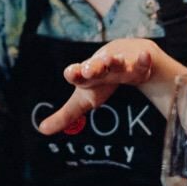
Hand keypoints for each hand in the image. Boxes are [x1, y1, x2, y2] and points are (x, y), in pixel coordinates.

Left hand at [38, 38, 172, 134]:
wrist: (126, 55)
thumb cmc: (101, 81)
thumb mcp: (83, 99)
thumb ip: (64, 115)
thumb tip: (41, 130)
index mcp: (87, 77)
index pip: (77, 74)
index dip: (74, 73)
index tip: (71, 72)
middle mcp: (102, 68)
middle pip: (97, 67)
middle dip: (94, 67)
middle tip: (89, 69)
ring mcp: (122, 65)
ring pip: (118, 63)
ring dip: (114, 61)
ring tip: (111, 60)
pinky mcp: (139, 65)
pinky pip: (142, 63)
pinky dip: (143, 60)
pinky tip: (144, 57)